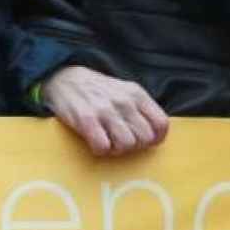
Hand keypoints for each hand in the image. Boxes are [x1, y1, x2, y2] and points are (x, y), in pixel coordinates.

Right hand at [41, 64, 168, 155]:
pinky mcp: (86, 120)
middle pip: (145, 138)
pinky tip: (97, 143)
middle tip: (123, 142)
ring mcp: (106, 111)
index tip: (147, 141)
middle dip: (136, 146)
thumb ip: (142, 108)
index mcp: (138, 95)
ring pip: (126, 144)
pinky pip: (103, 147)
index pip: (161, 123)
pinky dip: (101, 150)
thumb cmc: (100, 90)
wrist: (67, 80)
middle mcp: (125, 102)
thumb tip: (155, 132)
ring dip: (118, 149)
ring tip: (109, 142)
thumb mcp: (127, 92)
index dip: (157, 138)